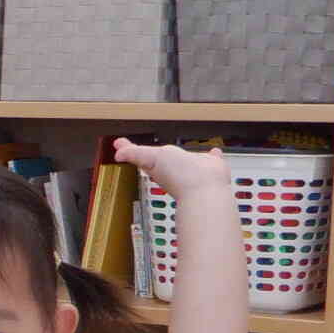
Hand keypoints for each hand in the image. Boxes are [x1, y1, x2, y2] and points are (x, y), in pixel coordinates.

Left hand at [111, 139, 229, 194]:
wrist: (203, 187)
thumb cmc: (178, 175)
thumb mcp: (149, 156)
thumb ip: (133, 153)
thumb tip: (119, 154)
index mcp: (158, 163)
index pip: (142, 155)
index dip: (134, 150)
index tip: (126, 145)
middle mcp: (175, 167)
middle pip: (163, 157)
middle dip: (158, 153)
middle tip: (153, 148)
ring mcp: (193, 168)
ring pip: (186, 159)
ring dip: (184, 155)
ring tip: (183, 150)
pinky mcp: (210, 167)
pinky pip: (211, 160)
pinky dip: (212, 156)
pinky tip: (214, 152)